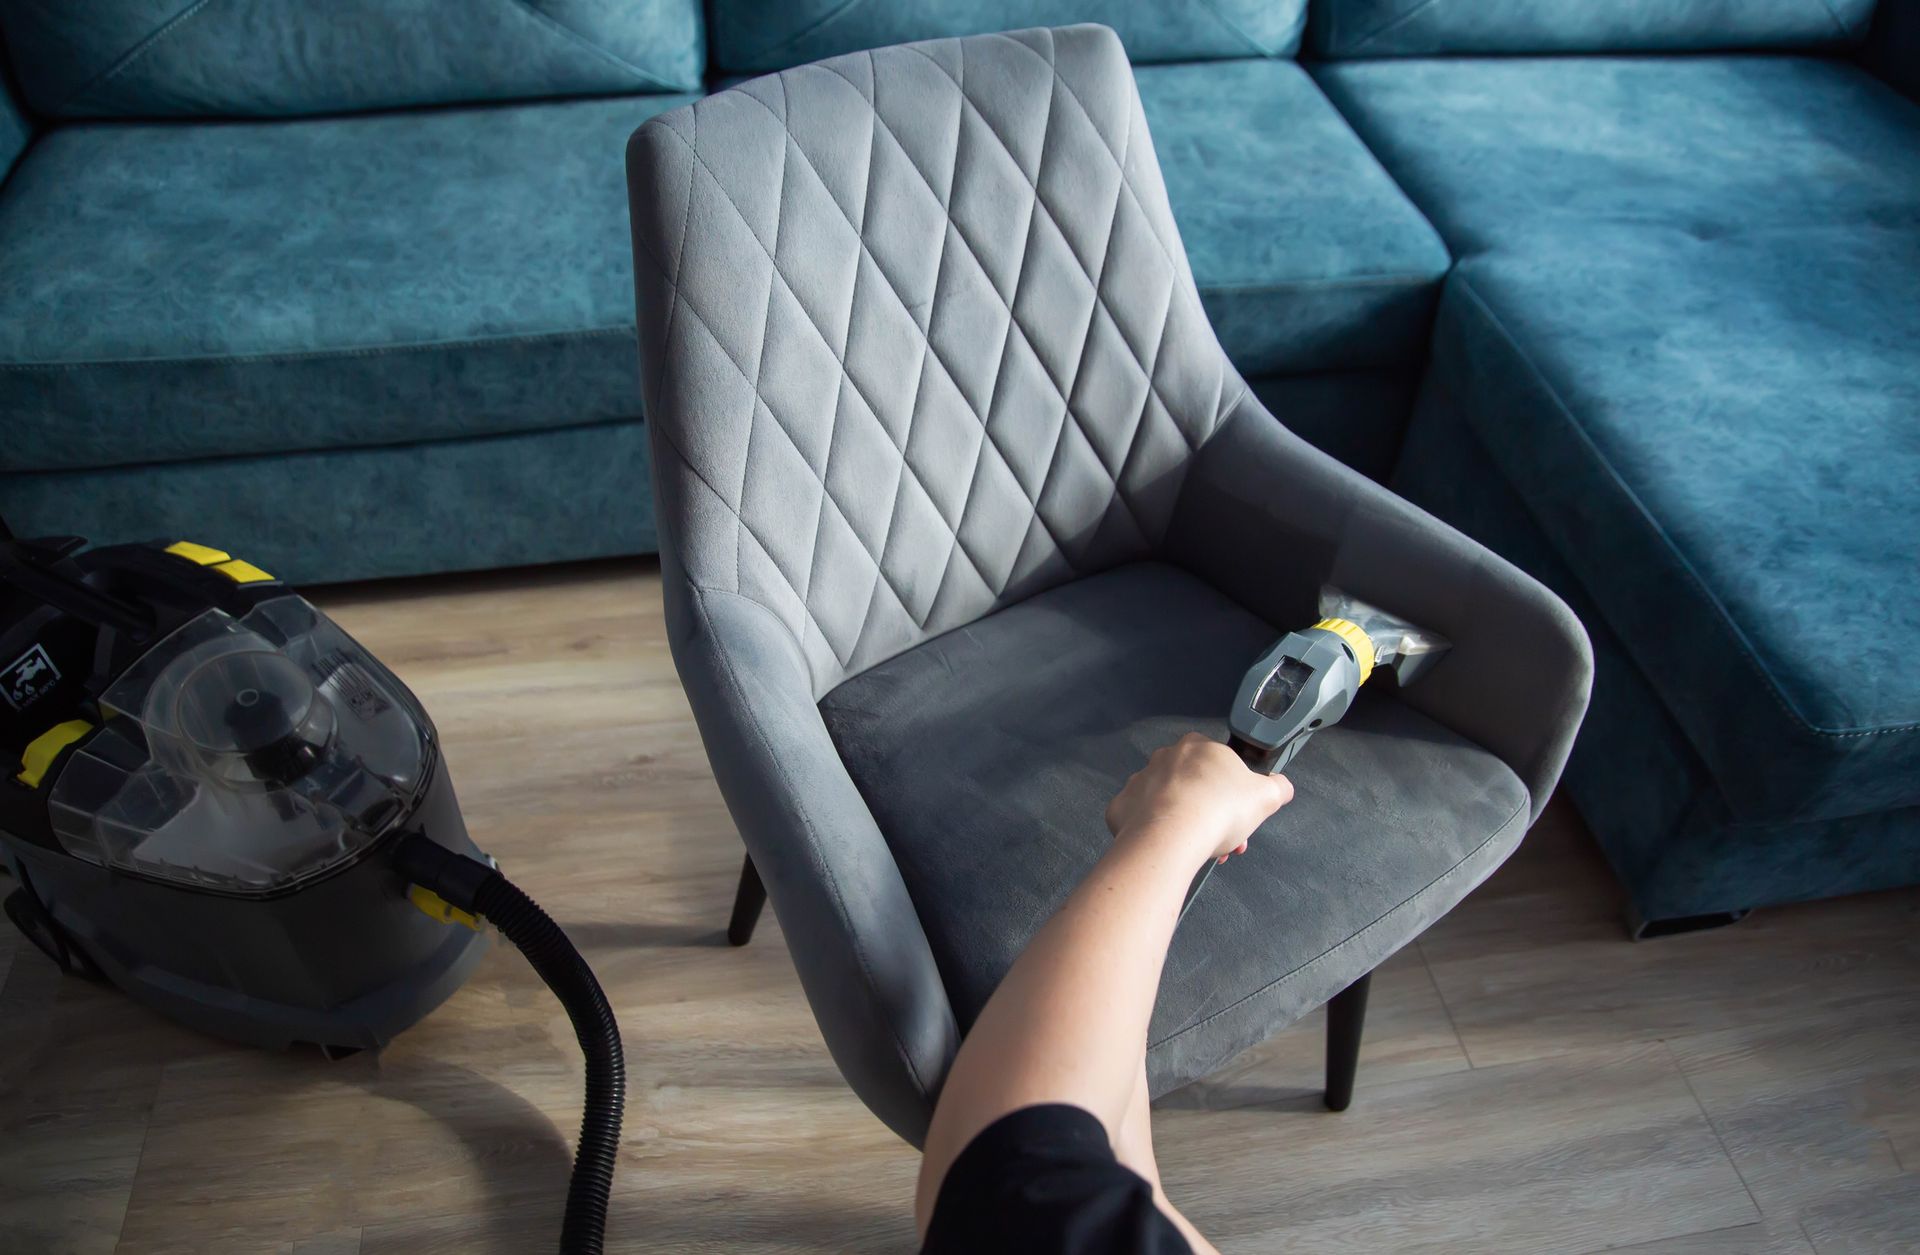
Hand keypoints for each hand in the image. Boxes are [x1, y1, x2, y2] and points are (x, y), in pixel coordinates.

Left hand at [1105, 733, 1293, 863]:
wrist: (1171, 836)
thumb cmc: (1220, 810)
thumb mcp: (1266, 797)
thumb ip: (1278, 787)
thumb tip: (1281, 786)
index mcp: (1199, 747)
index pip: (1219, 767)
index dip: (1232, 795)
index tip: (1239, 819)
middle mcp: (1165, 756)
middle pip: (1193, 786)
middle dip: (1210, 813)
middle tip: (1223, 842)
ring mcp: (1139, 780)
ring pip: (1167, 803)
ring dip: (1184, 824)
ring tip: (1197, 852)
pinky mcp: (1120, 805)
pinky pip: (1139, 819)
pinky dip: (1153, 833)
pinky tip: (1166, 848)